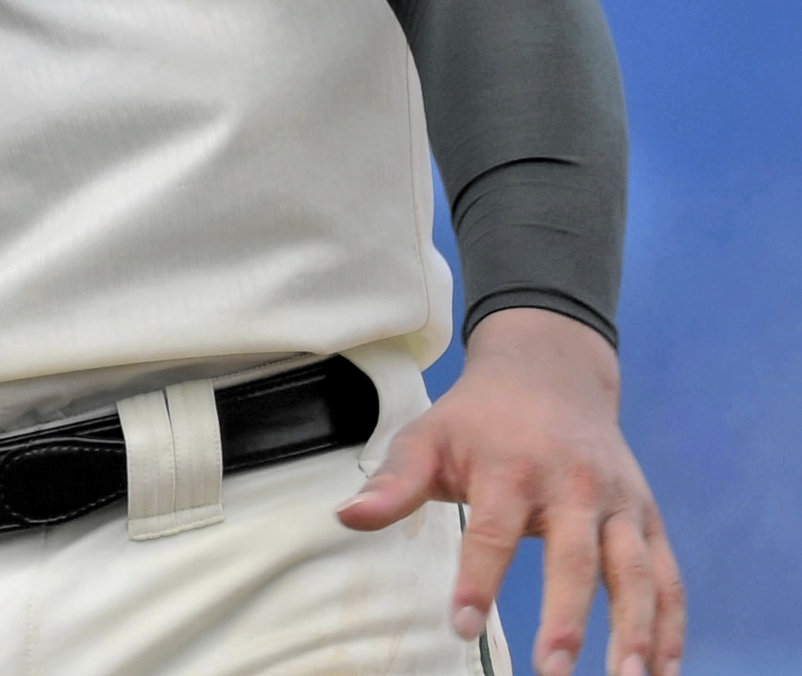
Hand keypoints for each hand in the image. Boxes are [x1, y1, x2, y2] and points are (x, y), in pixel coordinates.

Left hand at [338, 309, 683, 675]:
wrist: (550, 372)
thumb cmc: (478, 418)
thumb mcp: (428, 436)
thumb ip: (394, 483)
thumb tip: (346, 517)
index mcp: (511, 467)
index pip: (492, 530)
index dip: (477, 579)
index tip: (460, 625)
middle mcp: (573, 484)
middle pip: (575, 557)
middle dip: (567, 618)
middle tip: (552, 672)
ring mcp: (617, 502)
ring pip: (636, 571)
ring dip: (637, 631)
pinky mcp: (647, 516)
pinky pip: (668, 575)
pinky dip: (672, 624)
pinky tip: (664, 670)